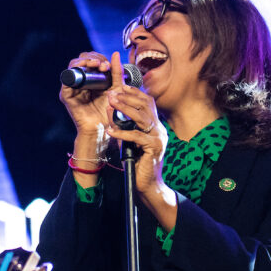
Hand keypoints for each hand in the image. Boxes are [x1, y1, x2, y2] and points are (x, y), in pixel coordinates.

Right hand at [59, 51, 113, 143]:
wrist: (104, 127)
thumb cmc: (111, 110)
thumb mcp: (116, 87)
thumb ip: (117, 72)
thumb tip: (116, 53)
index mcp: (92, 78)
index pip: (91, 59)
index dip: (99, 58)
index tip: (108, 65)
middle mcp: (81, 81)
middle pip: (81, 60)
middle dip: (92, 57)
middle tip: (102, 65)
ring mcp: (73, 87)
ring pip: (73, 66)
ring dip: (84, 61)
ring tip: (95, 64)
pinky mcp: (66, 95)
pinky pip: (67, 79)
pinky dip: (74, 70)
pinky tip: (84, 67)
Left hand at [104, 51, 167, 198]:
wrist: (147, 184)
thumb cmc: (137, 163)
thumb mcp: (129, 141)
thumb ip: (123, 126)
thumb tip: (111, 109)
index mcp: (155, 125)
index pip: (147, 102)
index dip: (134, 92)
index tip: (120, 85)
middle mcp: (159, 128)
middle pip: (145, 105)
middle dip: (127, 97)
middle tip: (112, 92)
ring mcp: (159, 137)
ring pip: (142, 117)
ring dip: (125, 108)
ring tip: (111, 103)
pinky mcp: (154, 148)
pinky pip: (136, 136)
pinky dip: (122, 133)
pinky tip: (111, 130)